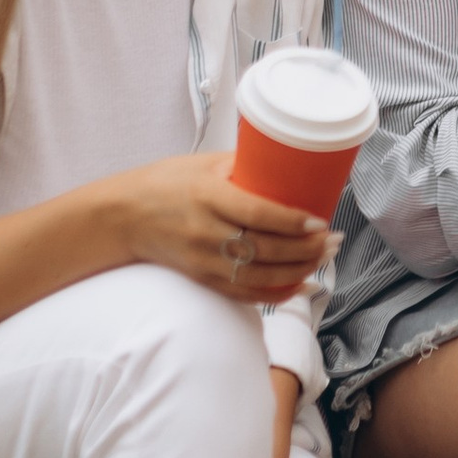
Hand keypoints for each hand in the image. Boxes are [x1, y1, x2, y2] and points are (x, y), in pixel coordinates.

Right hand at [107, 152, 332, 304]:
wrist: (123, 216)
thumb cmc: (166, 182)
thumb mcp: (204, 164)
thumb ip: (244, 168)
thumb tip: (289, 166)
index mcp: (208, 197)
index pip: (258, 215)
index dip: (293, 222)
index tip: (321, 221)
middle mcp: (206, 232)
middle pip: (265, 249)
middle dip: (306, 249)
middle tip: (334, 241)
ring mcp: (203, 260)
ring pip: (259, 276)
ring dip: (299, 272)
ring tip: (324, 259)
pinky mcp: (201, 278)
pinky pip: (244, 293)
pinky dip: (275, 294)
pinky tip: (300, 286)